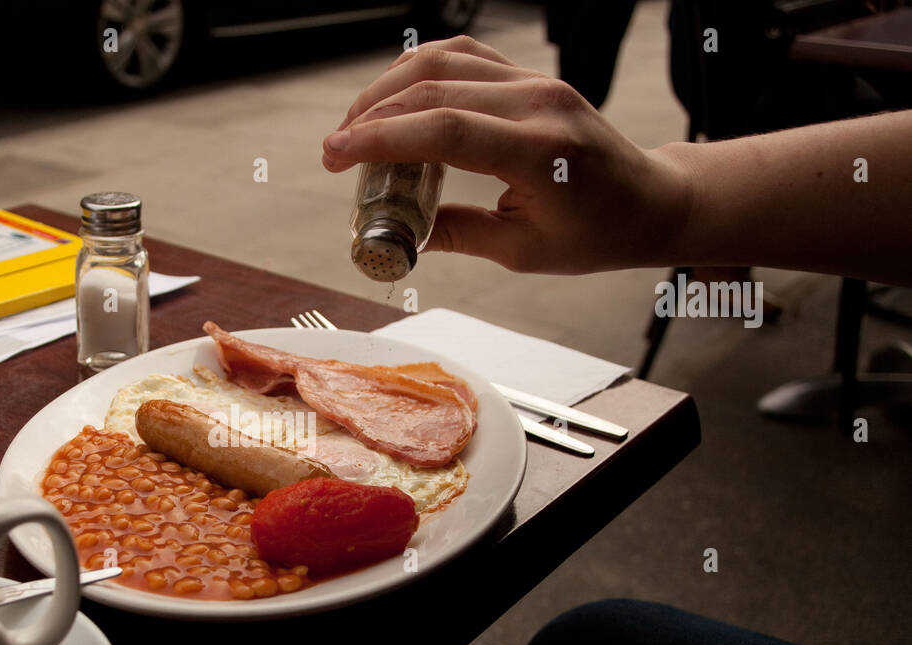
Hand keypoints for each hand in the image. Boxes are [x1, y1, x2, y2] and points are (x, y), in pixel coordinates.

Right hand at [322, 36, 693, 274]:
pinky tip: (392, 97)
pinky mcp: (528, 76)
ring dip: (388, 89)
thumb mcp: (523, 250)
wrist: (648, 200)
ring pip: (444, 62)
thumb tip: (401, 235)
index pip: (447, 129)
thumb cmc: (595, 232)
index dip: (383, 138)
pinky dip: (419, 70)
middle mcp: (537, 103)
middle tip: (334, 152)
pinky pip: (464, 57)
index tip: (337, 155)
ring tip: (355, 126)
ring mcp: (534, 82)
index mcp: (540, 151)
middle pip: (435, 88)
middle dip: (372, 116)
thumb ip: (459, 236)